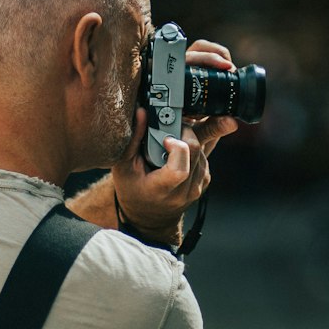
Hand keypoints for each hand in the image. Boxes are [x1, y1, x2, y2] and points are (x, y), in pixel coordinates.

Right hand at [111, 39, 239, 242]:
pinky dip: (193, 149)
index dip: (177, 147)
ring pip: (203, 151)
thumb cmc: (134, 192)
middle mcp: (184, 191)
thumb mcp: (123, 168)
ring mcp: (197, 187)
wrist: (149, 216)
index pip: (180, 168)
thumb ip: (133, 140)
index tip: (166, 140)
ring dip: (188, 140)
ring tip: (170, 144)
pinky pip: (205, 156)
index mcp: (163, 189)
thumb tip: (142, 112)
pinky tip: (178, 151)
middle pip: (195, 150)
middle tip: (168, 133)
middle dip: (183, 133)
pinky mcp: (204, 181)